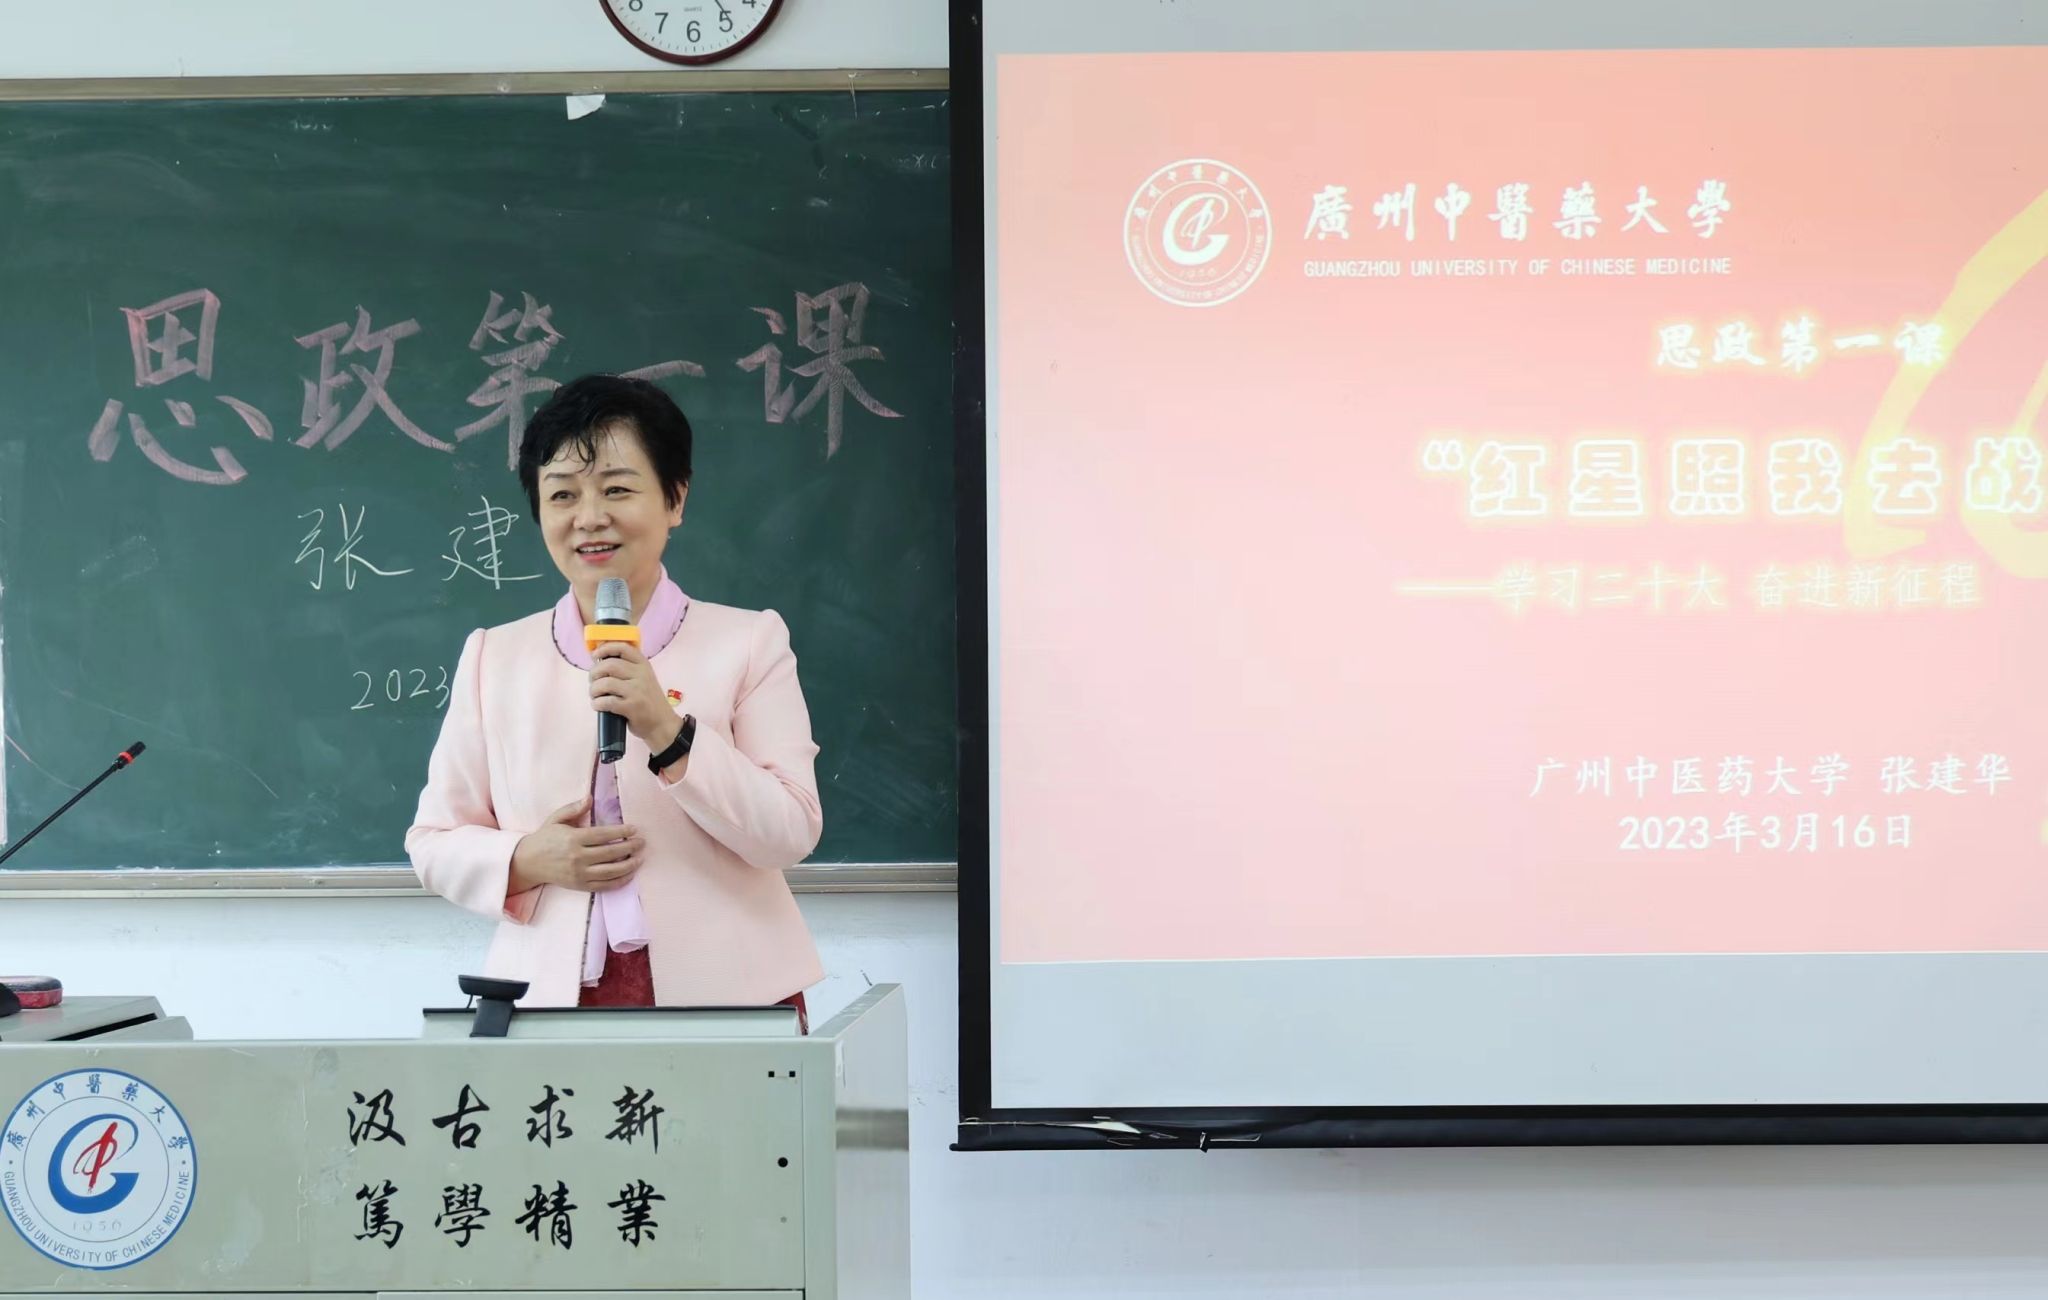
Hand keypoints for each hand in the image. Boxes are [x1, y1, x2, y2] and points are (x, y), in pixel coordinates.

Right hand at [509, 797, 644, 893]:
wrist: (528, 863)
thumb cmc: (544, 838)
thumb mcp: (556, 819)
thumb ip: (574, 808)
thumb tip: (590, 797)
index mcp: (573, 839)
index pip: (603, 835)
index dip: (621, 832)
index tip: (634, 829)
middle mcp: (577, 858)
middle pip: (611, 853)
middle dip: (630, 847)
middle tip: (642, 842)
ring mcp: (579, 874)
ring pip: (611, 871)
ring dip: (629, 865)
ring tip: (640, 858)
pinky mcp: (580, 886)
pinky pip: (604, 886)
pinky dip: (620, 881)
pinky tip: (630, 874)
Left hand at [589, 642, 684, 751]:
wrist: (662, 724)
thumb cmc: (648, 702)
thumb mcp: (644, 679)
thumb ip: (628, 669)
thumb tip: (600, 663)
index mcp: (643, 666)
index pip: (623, 648)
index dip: (605, 648)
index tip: (594, 655)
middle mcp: (641, 675)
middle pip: (609, 665)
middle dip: (594, 673)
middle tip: (593, 682)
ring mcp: (637, 691)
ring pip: (606, 683)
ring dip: (594, 690)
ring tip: (595, 696)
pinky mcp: (632, 707)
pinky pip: (607, 701)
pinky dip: (597, 703)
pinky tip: (598, 705)